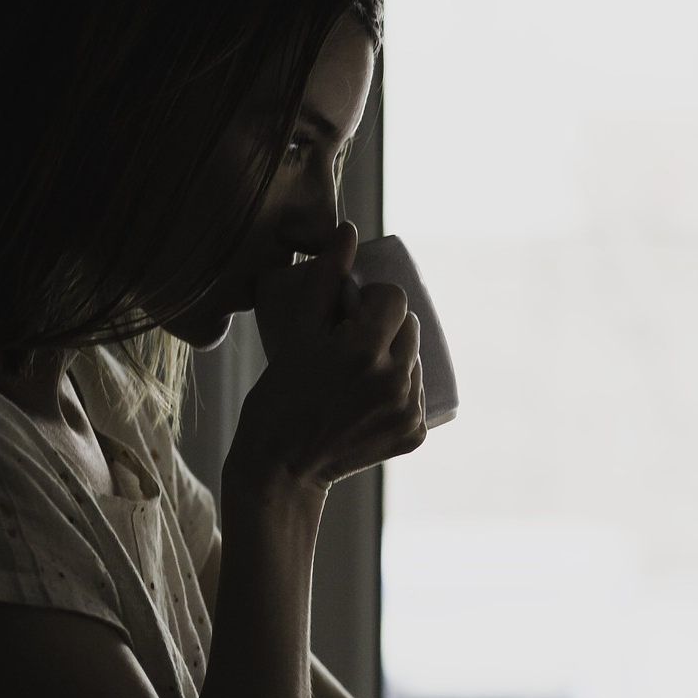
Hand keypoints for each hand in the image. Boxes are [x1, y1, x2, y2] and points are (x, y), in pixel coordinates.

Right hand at [230, 221, 426, 492]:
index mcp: (363, 351)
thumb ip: (323, 280)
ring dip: (396, 356)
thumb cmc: (278, 396)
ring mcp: (408, 411)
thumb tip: (349, 230)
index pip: (395, 298)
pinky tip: (371, 397)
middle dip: (386, 327)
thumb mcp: (296, 334)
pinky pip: (418, 394)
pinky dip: (400, 390)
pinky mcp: (415, 434)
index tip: (351, 312)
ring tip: (359, 371)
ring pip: (416, 360)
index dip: (373, 299)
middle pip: (410, 327)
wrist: (282, 467)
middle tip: (352, 342)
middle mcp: (394, 381)